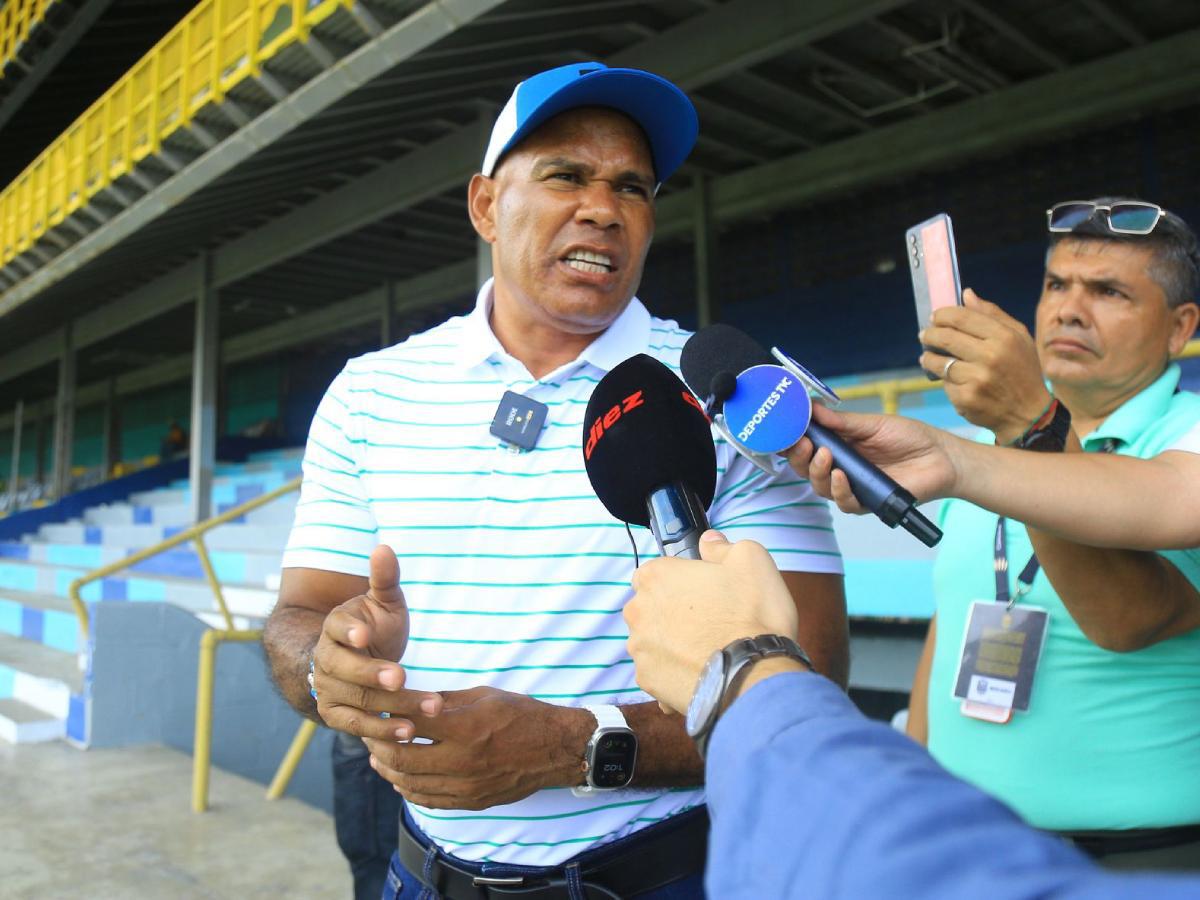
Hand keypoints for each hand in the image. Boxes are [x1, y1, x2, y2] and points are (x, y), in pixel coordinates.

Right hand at [312, 544, 443, 741]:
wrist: (359, 660)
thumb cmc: (377, 626)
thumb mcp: (385, 602)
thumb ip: (384, 579)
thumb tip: (383, 547)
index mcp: (336, 626)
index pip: (337, 628)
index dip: (349, 632)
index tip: (365, 635)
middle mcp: (326, 659)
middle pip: (348, 670)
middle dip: (376, 675)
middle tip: (402, 678)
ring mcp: (329, 690)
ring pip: (358, 701)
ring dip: (392, 708)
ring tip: (425, 709)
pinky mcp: (336, 715)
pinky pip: (357, 726)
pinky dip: (382, 731)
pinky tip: (408, 733)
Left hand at [365, 686, 592, 809]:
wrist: (555, 749)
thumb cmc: (521, 714)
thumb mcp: (484, 695)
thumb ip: (445, 700)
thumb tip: (409, 700)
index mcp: (466, 726)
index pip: (411, 722)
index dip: (388, 714)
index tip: (377, 707)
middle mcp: (463, 759)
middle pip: (401, 758)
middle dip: (377, 746)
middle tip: (368, 734)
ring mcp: (467, 785)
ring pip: (410, 784)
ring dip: (387, 770)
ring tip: (377, 756)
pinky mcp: (471, 801)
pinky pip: (429, 800)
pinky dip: (408, 790)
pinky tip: (400, 779)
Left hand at [624, 531, 798, 714]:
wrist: (755, 675)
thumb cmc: (753, 614)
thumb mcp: (751, 561)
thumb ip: (722, 546)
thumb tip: (709, 542)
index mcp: (656, 577)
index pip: (654, 572)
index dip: (679, 581)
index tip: (701, 592)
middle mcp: (639, 611)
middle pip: (650, 608)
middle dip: (672, 613)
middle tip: (708, 622)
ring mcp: (640, 649)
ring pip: (653, 641)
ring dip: (672, 644)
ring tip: (707, 650)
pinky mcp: (648, 680)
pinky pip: (659, 672)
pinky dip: (675, 673)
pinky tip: (702, 673)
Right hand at [786, 404, 957, 513]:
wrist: (941, 457)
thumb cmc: (910, 437)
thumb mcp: (873, 424)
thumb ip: (842, 421)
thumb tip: (812, 407)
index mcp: (838, 445)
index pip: (806, 445)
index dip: (790, 441)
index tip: (780, 431)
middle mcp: (840, 466)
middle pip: (805, 468)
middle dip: (798, 456)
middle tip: (802, 443)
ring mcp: (852, 486)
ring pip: (820, 486)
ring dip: (817, 471)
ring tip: (824, 456)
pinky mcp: (867, 502)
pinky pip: (845, 502)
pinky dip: (840, 489)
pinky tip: (842, 476)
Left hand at [919, 289, 1050, 443]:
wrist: (1029, 414)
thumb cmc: (1022, 371)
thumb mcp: (1019, 337)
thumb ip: (992, 314)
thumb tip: (966, 294)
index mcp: (1004, 337)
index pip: (961, 317)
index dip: (942, 315)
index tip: (935, 317)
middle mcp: (990, 356)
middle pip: (945, 337)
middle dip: (929, 334)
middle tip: (924, 334)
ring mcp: (976, 378)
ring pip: (938, 361)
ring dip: (928, 356)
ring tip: (928, 356)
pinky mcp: (965, 398)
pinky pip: (945, 383)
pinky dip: (944, 380)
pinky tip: (951, 379)